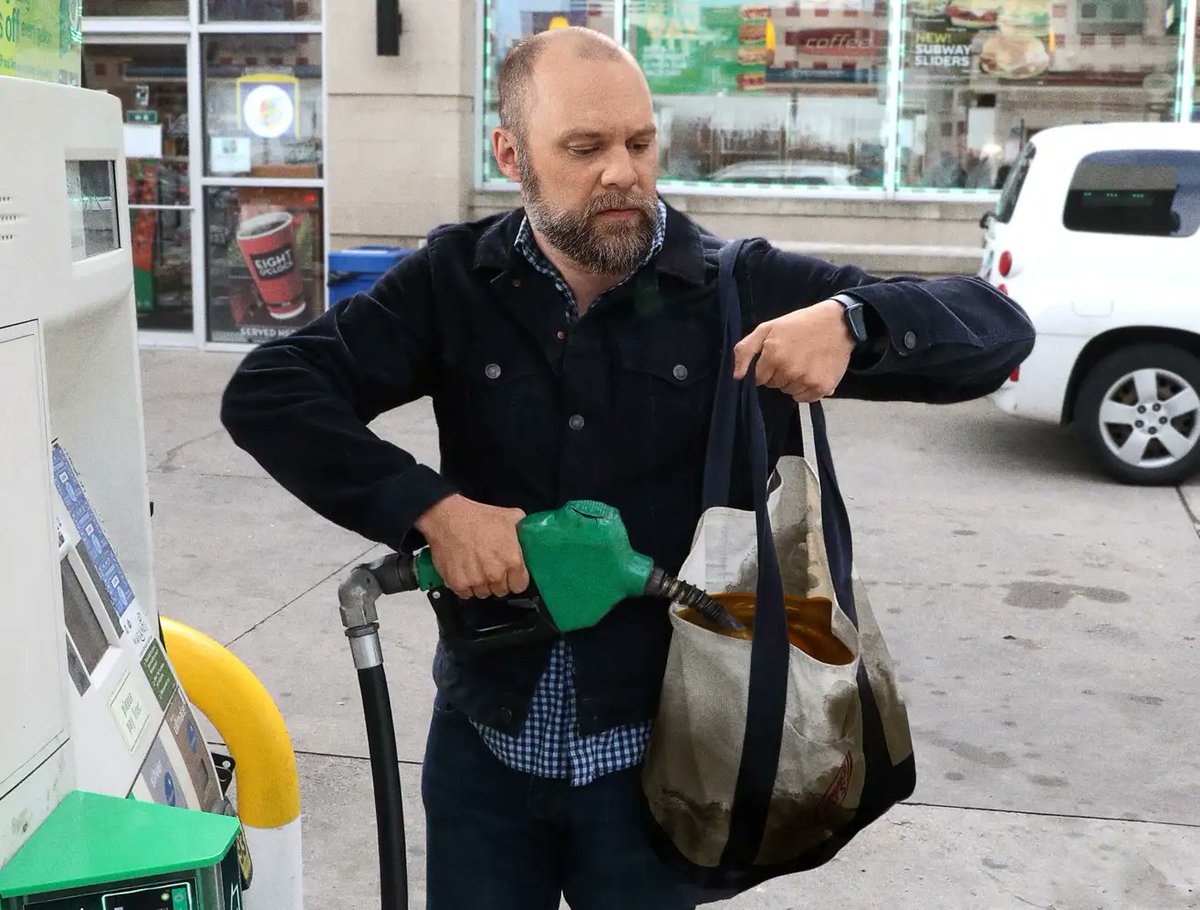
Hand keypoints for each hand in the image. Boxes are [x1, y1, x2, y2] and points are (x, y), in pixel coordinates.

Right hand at [414, 495, 528, 599]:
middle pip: (501, 591)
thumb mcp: (510, 517)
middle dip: (498, 581)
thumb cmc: (476, 517)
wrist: (447, 518)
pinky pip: (466, 594)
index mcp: (512, 561)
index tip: (510, 575)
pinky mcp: (458, 584)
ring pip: (483, 593)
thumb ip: (523, 531)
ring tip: (476, 567)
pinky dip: (465, 586)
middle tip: (490, 566)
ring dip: (481, 584)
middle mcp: (495, 574)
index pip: (520, 586)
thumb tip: (530, 535)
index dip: (515, 579)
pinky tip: (464, 571)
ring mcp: (476, 581)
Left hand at [732, 300, 856, 401]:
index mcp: (773, 355)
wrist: (838, 323)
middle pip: (773, 386)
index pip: (758, 379)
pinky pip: (804, 398)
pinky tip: (812, 371)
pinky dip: (806, 389)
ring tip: (804, 362)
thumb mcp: (767, 328)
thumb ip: (745, 350)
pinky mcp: (822, 387)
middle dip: (779, 374)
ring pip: (788, 392)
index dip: (766, 368)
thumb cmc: (800, 323)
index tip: (776, 357)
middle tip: (792, 356)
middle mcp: (789, 370)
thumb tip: (737, 376)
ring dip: (792, 381)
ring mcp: (807, 380)